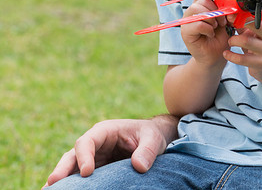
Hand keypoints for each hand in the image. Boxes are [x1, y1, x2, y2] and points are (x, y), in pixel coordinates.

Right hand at [43, 115, 177, 186]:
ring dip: (62, 180)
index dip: (84, 156)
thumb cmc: (151, 135)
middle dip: (62, 169)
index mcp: (104, 131)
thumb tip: (139, 167)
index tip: (88, 172)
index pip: (87, 141)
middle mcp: (93, 144)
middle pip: (72, 156)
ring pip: (71, 168)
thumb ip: (147, 150)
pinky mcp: (94, 170)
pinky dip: (71, 185)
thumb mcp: (153, 139)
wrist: (153, 140)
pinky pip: (78, 178)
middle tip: (53, 183)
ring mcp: (91, 158)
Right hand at [180, 0, 228, 66]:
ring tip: (217, 28)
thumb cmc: (221, 37)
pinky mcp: (185, 32)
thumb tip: (232, 7)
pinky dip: (208, 29)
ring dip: (212, 19)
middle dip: (216, 10)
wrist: (216, 56)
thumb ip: (228, 12)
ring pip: (198, 11)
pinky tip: (211, 34)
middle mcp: (193, 12)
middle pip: (202, 2)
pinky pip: (198, 24)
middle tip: (223, 21)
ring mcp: (187, 21)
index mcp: (203, 6)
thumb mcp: (227, 21)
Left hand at [224, 18, 261, 84]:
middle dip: (241, 23)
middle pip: (256, 25)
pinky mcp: (260, 63)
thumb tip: (232, 16)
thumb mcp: (259, 35)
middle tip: (231, 25)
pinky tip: (226, 53)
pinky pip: (242, 59)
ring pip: (246, 41)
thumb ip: (247, 26)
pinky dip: (231, 55)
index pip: (259, 16)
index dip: (245, 14)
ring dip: (233, 40)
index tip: (233, 15)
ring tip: (230, 41)